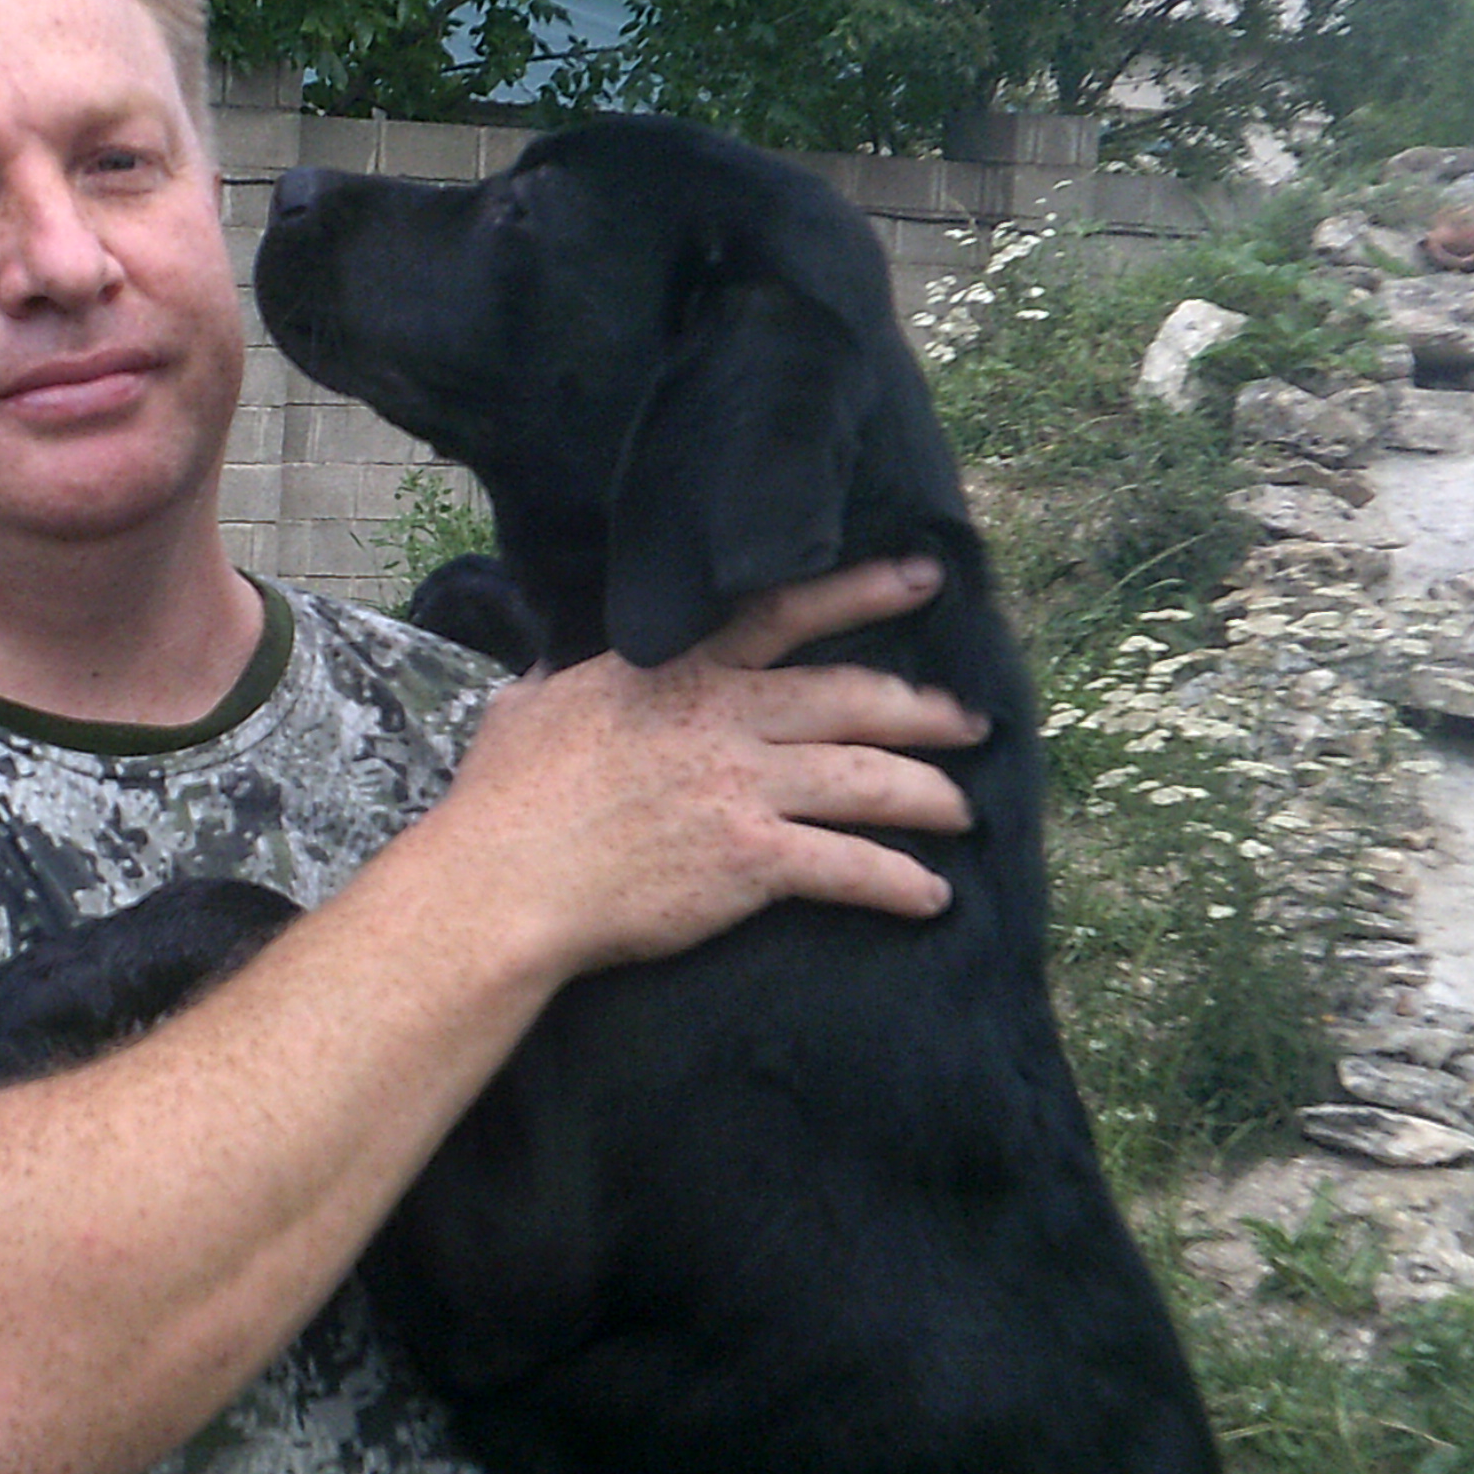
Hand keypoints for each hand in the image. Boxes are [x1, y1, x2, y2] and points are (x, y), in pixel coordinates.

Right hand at [421, 556, 982, 976]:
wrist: (504, 881)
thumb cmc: (503, 800)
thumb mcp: (524, 708)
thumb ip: (557, 681)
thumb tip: (548, 669)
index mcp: (676, 671)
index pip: (784, 612)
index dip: (862, 589)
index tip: (923, 577)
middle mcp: (725, 717)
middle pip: (855, 697)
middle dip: (925, 708)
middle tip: (970, 721)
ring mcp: (743, 787)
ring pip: (870, 779)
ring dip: (929, 795)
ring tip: (962, 809)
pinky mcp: (753, 861)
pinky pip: (851, 867)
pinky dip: (900, 883)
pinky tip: (931, 896)